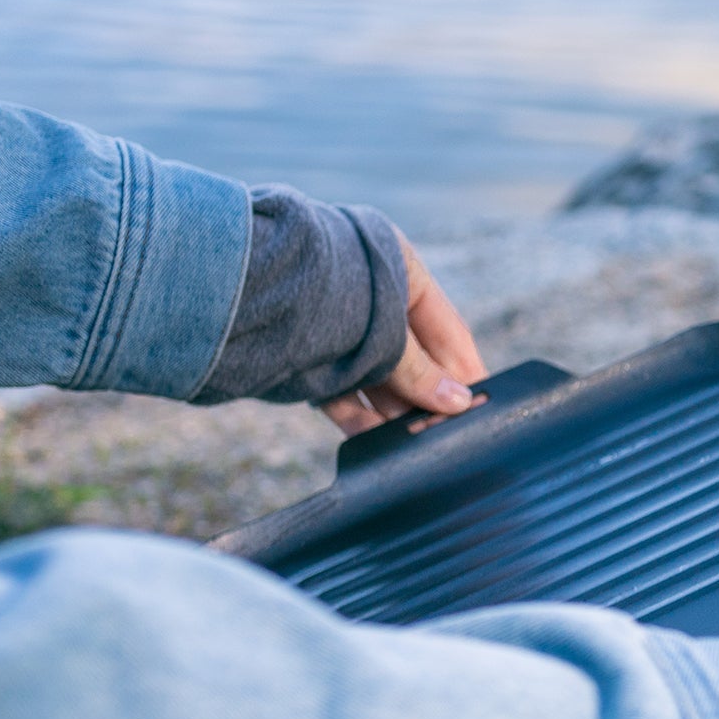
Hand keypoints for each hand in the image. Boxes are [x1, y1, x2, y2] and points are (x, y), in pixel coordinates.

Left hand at [322, 237, 489, 435]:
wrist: (236, 285)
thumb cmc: (322, 289)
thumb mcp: (385, 331)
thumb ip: (421, 371)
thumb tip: (460, 405)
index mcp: (399, 271)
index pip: (448, 330)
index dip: (465, 371)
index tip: (482, 409)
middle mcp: (370, 297)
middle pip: (412, 358)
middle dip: (428, 398)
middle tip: (449, 437)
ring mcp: (337, 327)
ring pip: (376, 378)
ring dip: (394, 413)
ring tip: (415, 447)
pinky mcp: (307, 355)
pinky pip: (341, 390)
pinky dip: (358, 415)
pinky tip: (376, 445)